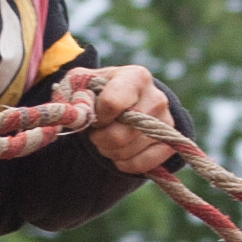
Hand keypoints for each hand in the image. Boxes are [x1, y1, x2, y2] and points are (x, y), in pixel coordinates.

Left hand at [0, 64, 182, 175]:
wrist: (128, 103)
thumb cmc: (97, 91)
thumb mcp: (80, 84)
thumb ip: (71, 94)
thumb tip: (73, 114)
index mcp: (135, 76)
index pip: (113, 103)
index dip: (96, 116)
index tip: (92, 116)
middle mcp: (157, 97)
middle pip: (120, 134)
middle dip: (100, 139)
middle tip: (96, 134)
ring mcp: (167, 123)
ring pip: (129, 152)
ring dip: (111, 153)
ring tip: (108, 140)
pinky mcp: (170, 144)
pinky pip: (144, 165)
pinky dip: (126, 165)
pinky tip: (120, 153)